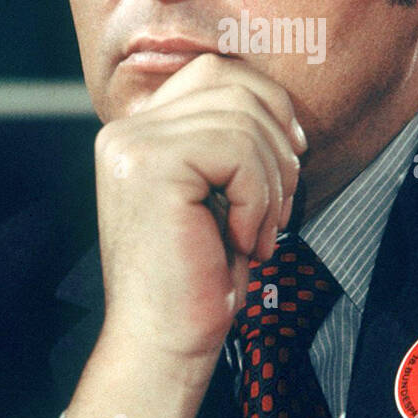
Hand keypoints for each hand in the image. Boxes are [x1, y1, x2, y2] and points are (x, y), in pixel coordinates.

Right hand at [93, 52, 306, 362]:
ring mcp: (133, 146)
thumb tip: (280, 106)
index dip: (267, 103)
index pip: (215, 71)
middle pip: (233, 86)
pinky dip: (259, 199)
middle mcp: (125, 130)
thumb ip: (229, 142)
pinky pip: (239, 152)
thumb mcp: (218, 197)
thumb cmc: (198, 281)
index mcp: (137, 132)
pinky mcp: (151, 167)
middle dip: (276, 143)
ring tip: (261, 232)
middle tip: (277, 207)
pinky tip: (244, 241)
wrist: (162, 346)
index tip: (292, 153)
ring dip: (271, 181)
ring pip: (243, 120)